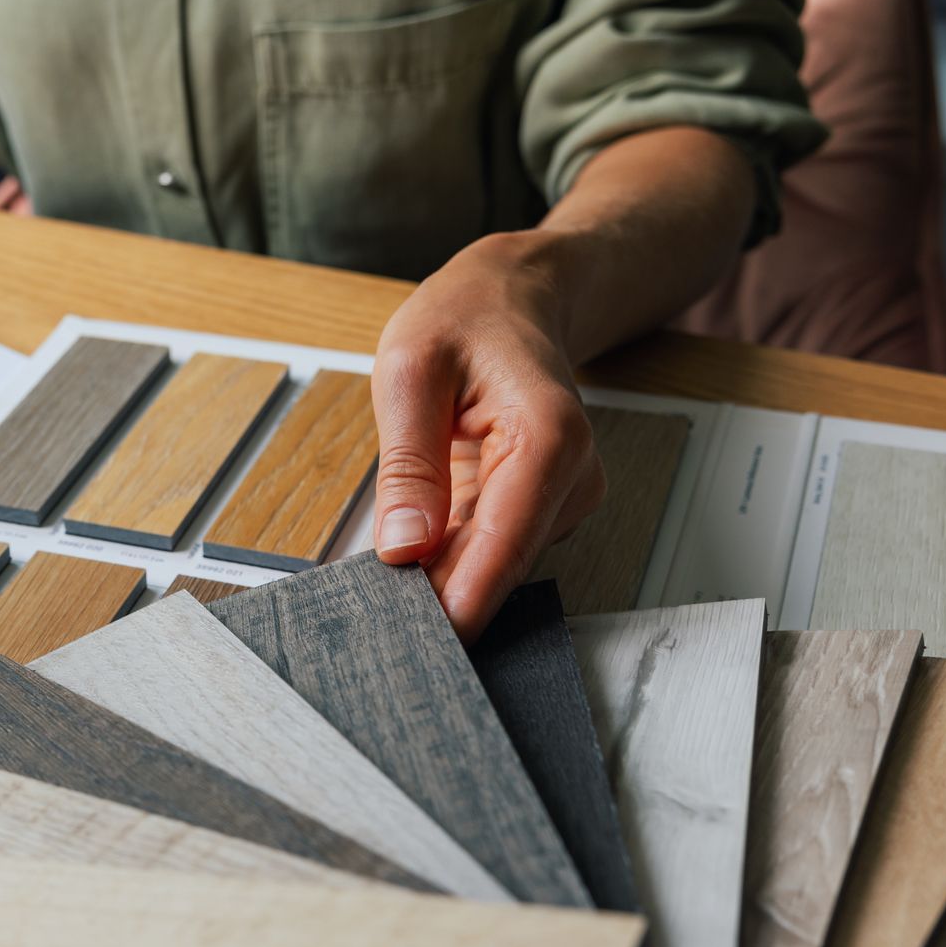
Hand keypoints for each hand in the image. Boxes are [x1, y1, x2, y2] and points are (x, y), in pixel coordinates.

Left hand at [370, 232, 604, 641]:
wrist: (515, 297)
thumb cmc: (466, 319)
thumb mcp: (410, 373)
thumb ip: (409, 464)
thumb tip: (403, 547)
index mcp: (548, 438)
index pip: (505, 544)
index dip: (461, 603)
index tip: (421, 648)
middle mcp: (571, 476)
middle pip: (502, 566)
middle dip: (440, 598)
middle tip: (374, 629)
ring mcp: (563, 497)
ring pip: (494, 565)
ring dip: (440, 577)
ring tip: (382, 580)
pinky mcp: (543, 509)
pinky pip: (490, 551)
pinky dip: (448, 558)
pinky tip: (410, 550)